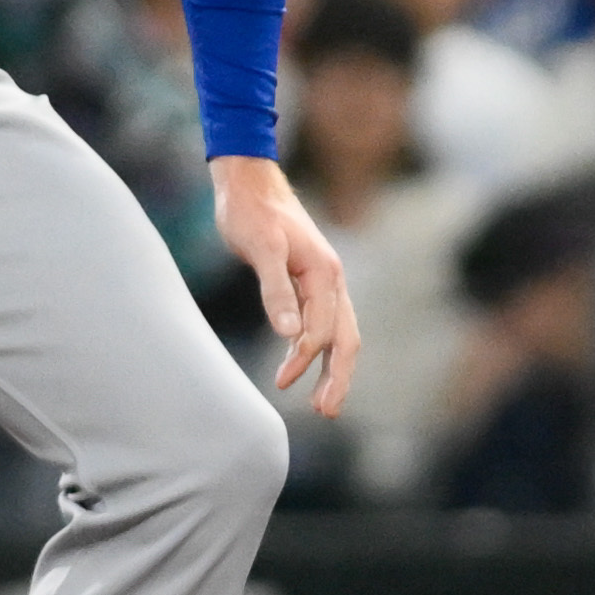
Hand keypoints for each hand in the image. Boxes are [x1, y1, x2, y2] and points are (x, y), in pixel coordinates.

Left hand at [210, 154, 357, 414]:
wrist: (248, 181)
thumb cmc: (251, 211)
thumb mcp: (260, 248)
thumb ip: (276, 290)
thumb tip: (290, 334)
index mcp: (324, 272)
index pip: (323, 328)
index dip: (305, 359)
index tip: (281, 381)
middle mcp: (331, 278)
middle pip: (346, 338)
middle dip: (339, 377)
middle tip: (327, 413)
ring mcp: (323, 280)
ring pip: (339, 333)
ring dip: (333, 368)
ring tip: (322, 403)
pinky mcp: (309, 280)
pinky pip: (324, 322)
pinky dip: (318, 348)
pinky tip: (301, 363)